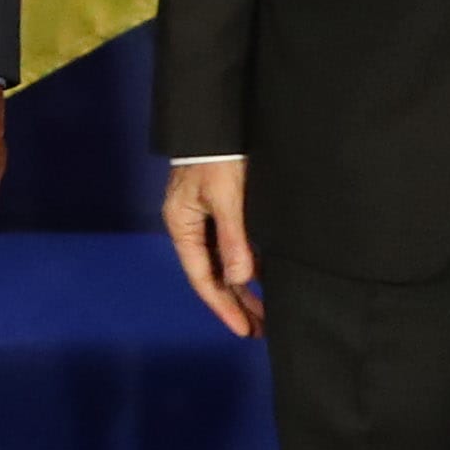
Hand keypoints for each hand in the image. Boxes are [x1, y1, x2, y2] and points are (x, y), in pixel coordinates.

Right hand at [164, 159, 260, 338]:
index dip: (224, 306)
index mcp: (183, 226)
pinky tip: (263, 277)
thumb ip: (233, 239)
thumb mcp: (227, 198)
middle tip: (260, 329)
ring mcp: (205, 218)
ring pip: (224, 263)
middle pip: (214, 275)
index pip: (203, 277)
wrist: (216, 119)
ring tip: (265, 311)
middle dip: (237, 303)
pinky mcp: (220, 208)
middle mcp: (192, 227)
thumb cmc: (217, 156)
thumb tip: (240, 279)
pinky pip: (232, 247)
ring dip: (243, 287)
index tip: (244, 329)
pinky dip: (247, 265)